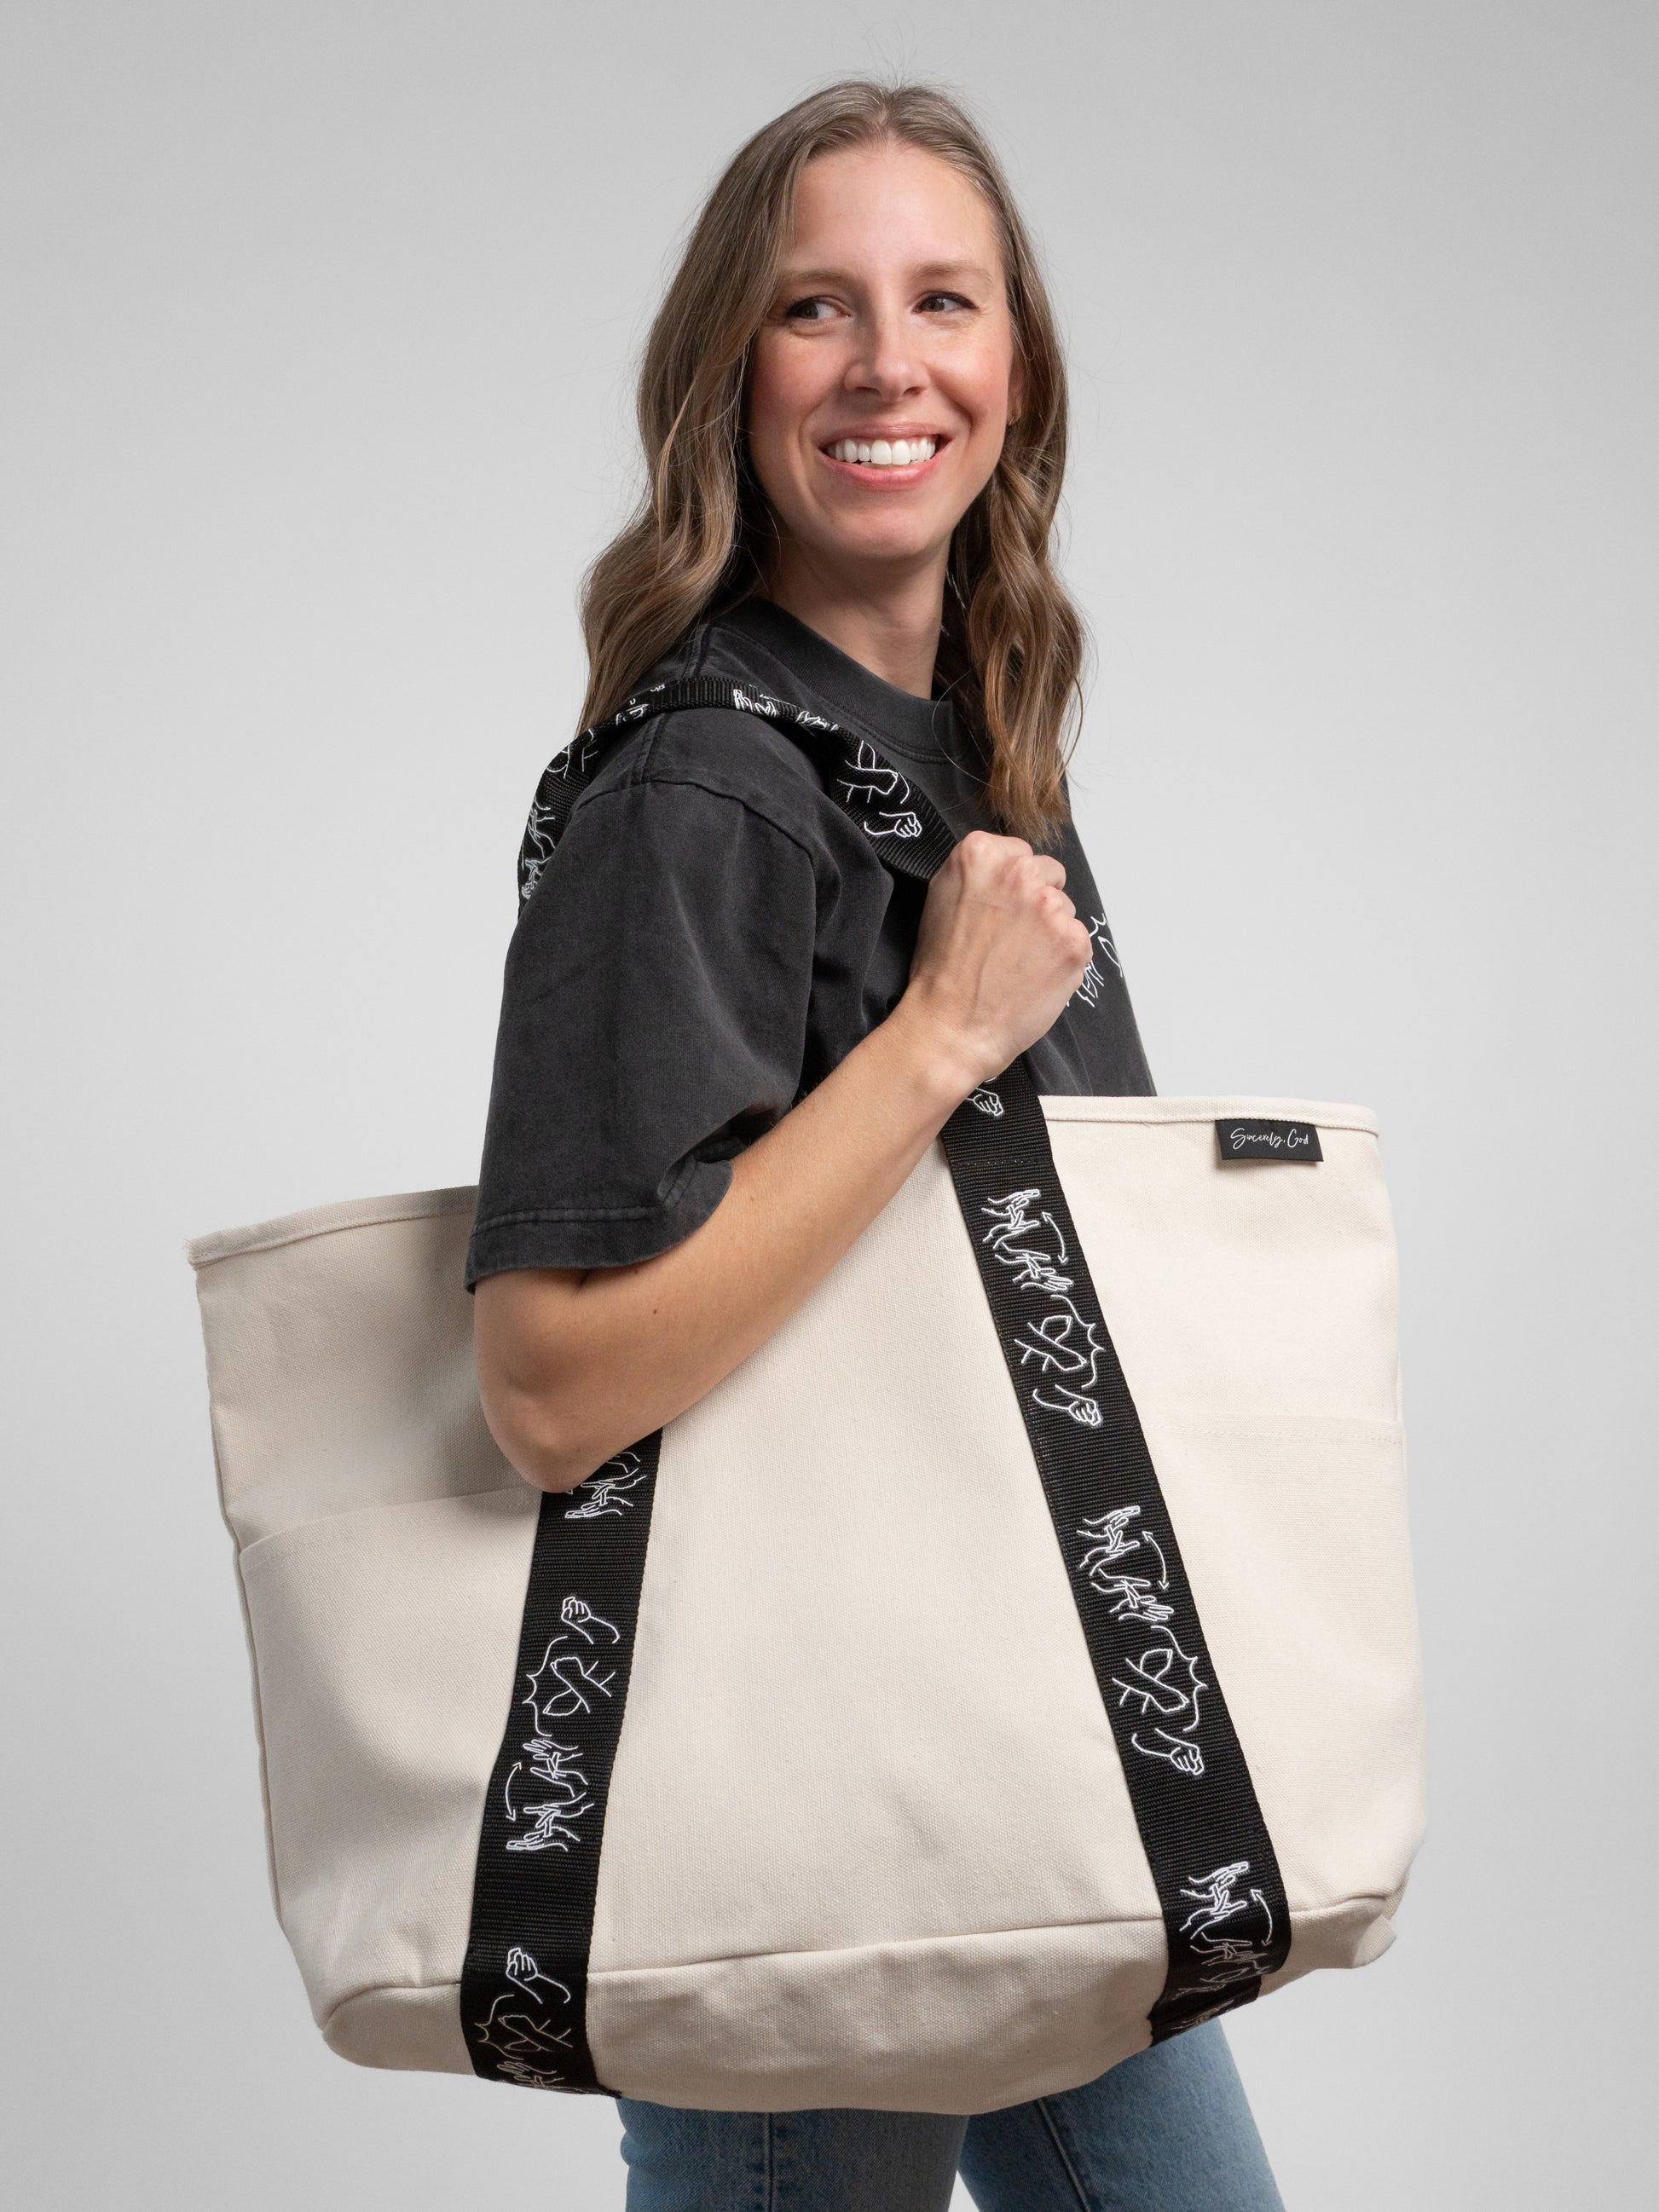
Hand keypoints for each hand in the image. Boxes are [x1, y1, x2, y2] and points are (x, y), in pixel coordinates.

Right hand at [893, 831, 1092, 1093]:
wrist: (952, 1026)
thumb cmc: (941, 973)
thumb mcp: (942, 901)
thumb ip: (979, 876)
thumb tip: (1006, 872)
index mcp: (980, 854)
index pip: (1019, 853)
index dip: (1011, 885)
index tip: (999, 907)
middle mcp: (1018, 872)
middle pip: (1049, 874)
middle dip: (1036, 901)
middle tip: (1012, 937)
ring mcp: (1050, 906)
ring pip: (1064, 909)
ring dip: (1050, 931)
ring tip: (1019, 962)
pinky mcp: (1074, 940)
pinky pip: (1077, 941)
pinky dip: (1063, 959)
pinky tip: (1035, 976)